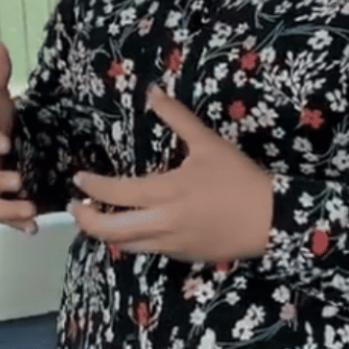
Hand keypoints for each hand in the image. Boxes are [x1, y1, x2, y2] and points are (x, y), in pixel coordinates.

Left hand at [70, 86, 272, 264]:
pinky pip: (147, 250)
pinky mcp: (182, 256)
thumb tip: (152, 92)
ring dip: (106, 232)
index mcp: (166, 193)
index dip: (92, 187)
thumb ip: (177, 118)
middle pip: (110, 230)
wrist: (272, 221)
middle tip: (76, 206)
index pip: (117, 192)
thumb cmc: (239, 179)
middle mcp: (162, 223)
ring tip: (97, 217)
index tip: (79, 180)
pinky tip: (131, 227)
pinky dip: (131, 240)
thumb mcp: (208, 143)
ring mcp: (171, 244)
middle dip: (85, 220)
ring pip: (125, 245)